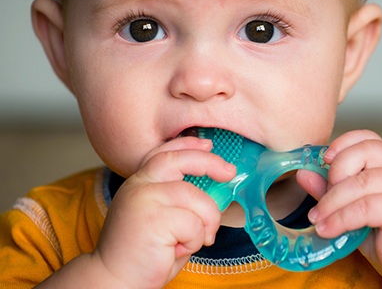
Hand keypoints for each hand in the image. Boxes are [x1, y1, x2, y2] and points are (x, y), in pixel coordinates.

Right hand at [91, 136, 235, 288]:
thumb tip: (214, 187)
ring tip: (193, 240)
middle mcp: (139, 185)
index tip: (208, 144)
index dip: (187, 145)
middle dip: (209, 162)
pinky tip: (177, 251)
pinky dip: (195, 240)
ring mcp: (144, 199)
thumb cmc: (143, 253)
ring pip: (196, 197)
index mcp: (140, 182)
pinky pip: (194, 224)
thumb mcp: (160, 217)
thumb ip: (178, 200)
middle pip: (180, 160)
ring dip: (205, 221)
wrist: (114, 282)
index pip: (165, 153)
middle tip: (229, 172)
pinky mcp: (153, 219)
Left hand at [297, 130, 381, 287]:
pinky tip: (327, 229)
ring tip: (317, 219)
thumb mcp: (355, 208)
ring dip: (331, 202)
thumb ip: (331, 189)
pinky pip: (363, 207)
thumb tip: (303, 174)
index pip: (367, 138)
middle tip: (322, 199)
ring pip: (358, 182)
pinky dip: (339, 218)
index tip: (323, 159)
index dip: (342, 143)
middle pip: (362, 152)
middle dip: (334, 173)